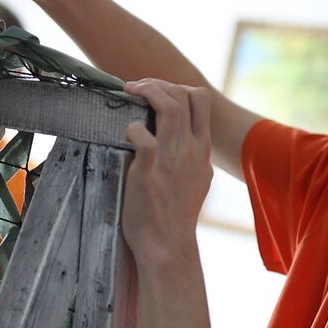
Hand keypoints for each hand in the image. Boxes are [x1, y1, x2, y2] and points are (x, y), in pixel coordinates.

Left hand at [121, 80, 213, 264]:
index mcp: (202, 150)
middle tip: (137, 87)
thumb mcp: (196, 181)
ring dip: (146, 91)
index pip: (201, 99)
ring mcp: (172, 157)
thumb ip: (191, 158)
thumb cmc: (175, 216)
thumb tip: (182, 141)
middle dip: (159, 83)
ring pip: (169, 105)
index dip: (177, 86)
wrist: (168, 244)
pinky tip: (125, 134)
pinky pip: (141, 134)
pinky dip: (131, 127)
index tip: (157, 92)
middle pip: (185, 94)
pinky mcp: (150, 169)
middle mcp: (191, 149)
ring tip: (128, 92)